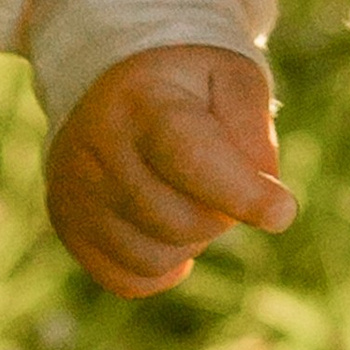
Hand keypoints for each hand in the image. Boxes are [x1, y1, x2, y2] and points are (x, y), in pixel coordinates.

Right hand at [44, 44, 296, 296]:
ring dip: (192, 241)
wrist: (112, 69)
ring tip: (192, 198)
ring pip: (153, 258)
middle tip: (227, 181)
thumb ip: (253, 130)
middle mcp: (95, 145)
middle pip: (179, 219)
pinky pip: (126, 279)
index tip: (283, 212)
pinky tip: (172, 234)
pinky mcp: (67, 221)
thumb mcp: (232, 75)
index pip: (190, 158)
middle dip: (223, 212)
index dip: (241, 193)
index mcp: (141, 98)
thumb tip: (261, 194)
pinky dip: (162, 268)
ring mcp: (73, 187)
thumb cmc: (189, 77)